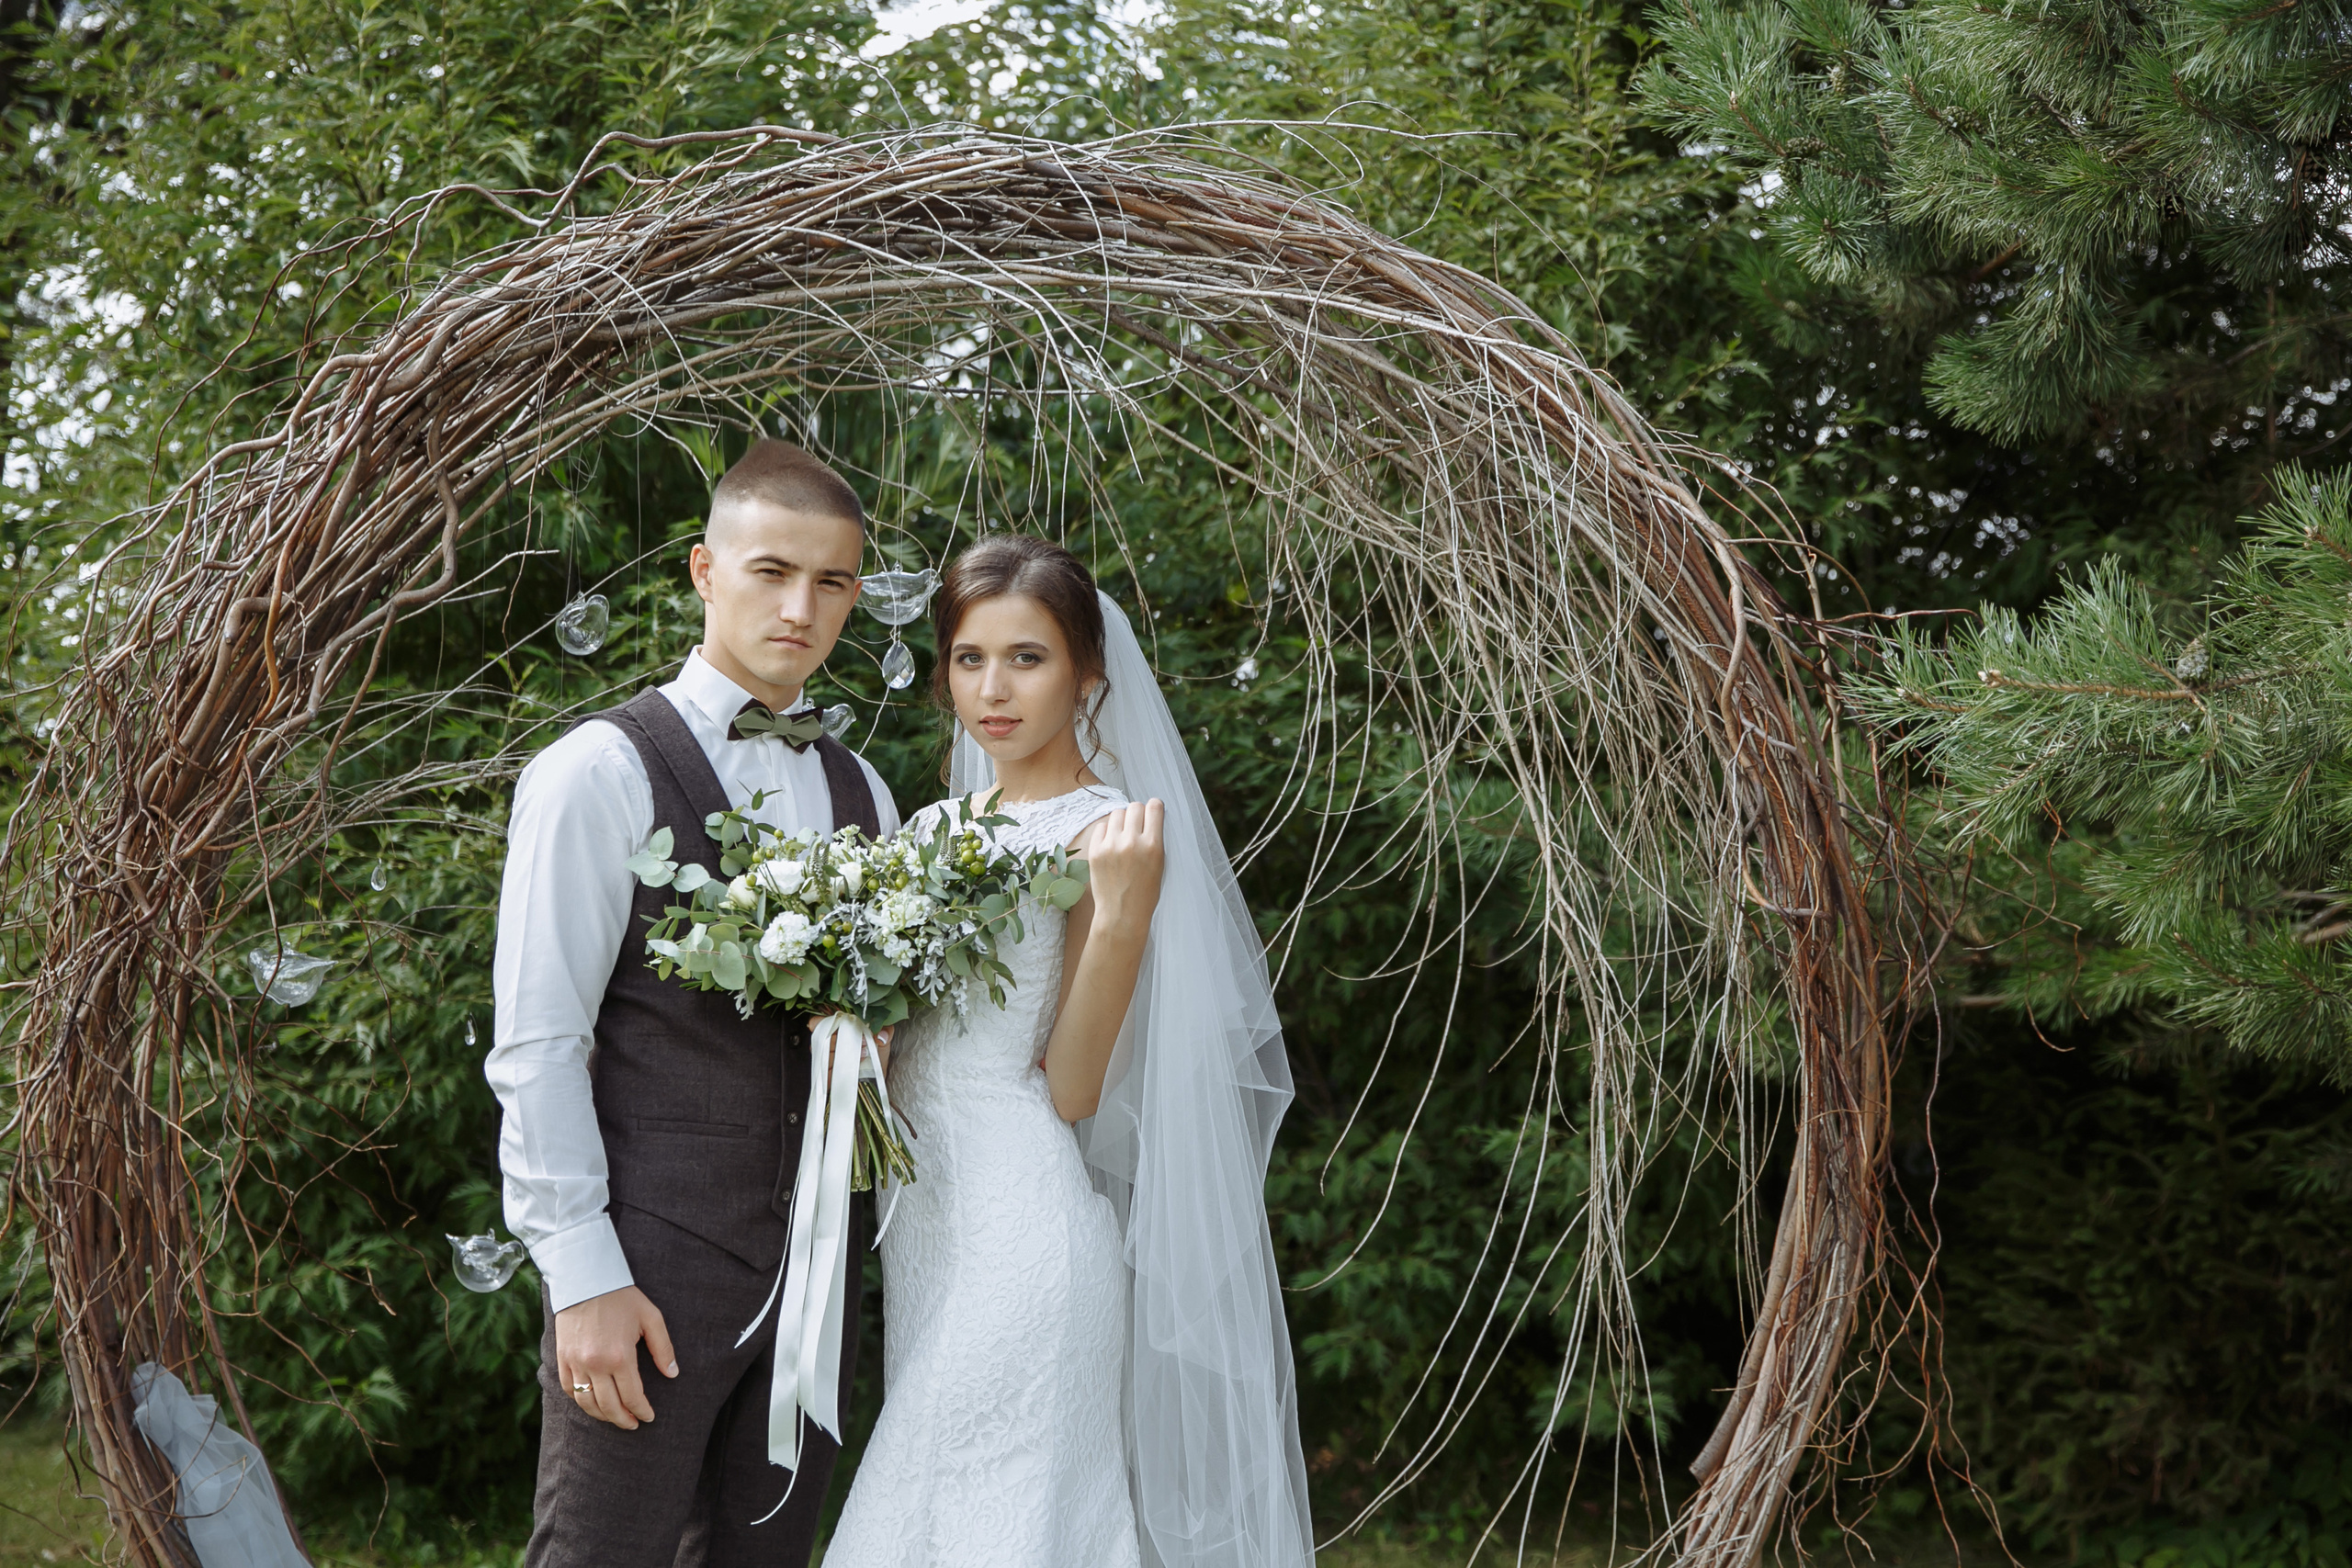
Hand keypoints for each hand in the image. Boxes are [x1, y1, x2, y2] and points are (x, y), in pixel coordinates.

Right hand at [555, 1284, 677, 1428]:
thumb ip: (663, 1348)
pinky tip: (592, 1403)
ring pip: (587, 1402)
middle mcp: (595, 1364)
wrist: (586, 1280)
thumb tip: (672, 1373)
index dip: (642, 1410)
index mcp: (620, 1356)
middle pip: (609, 1406)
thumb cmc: (622, 1297)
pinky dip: (581, 1401)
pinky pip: (569, 1389)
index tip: (649, 1417)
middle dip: (624, 1419)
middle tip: (634, 1424)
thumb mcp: (651, 1317)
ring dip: (602, 1415)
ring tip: (615, 1418)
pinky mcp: (562, 1358)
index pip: (632, 1396)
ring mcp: (576, 1363)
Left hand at [1085, 799, 1164, 928]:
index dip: (1154, 807)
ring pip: (1117, 813)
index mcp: (1153, 845)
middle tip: (1137, 826)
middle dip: (1138, 813)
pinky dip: (1107, 832)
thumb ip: (1155, 838)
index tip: (1152, 812)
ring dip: (1122, 821)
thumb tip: (1149, 815)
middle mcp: (1132, 842)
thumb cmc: (1145, 891)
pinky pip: (1101, 827)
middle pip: (1135, 806)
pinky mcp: (1095, 851)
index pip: (1154, 807)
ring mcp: (1111, 846)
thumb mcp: (1160, 864)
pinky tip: (1111, 845)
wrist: (1123, 913)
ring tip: (1123, 836)